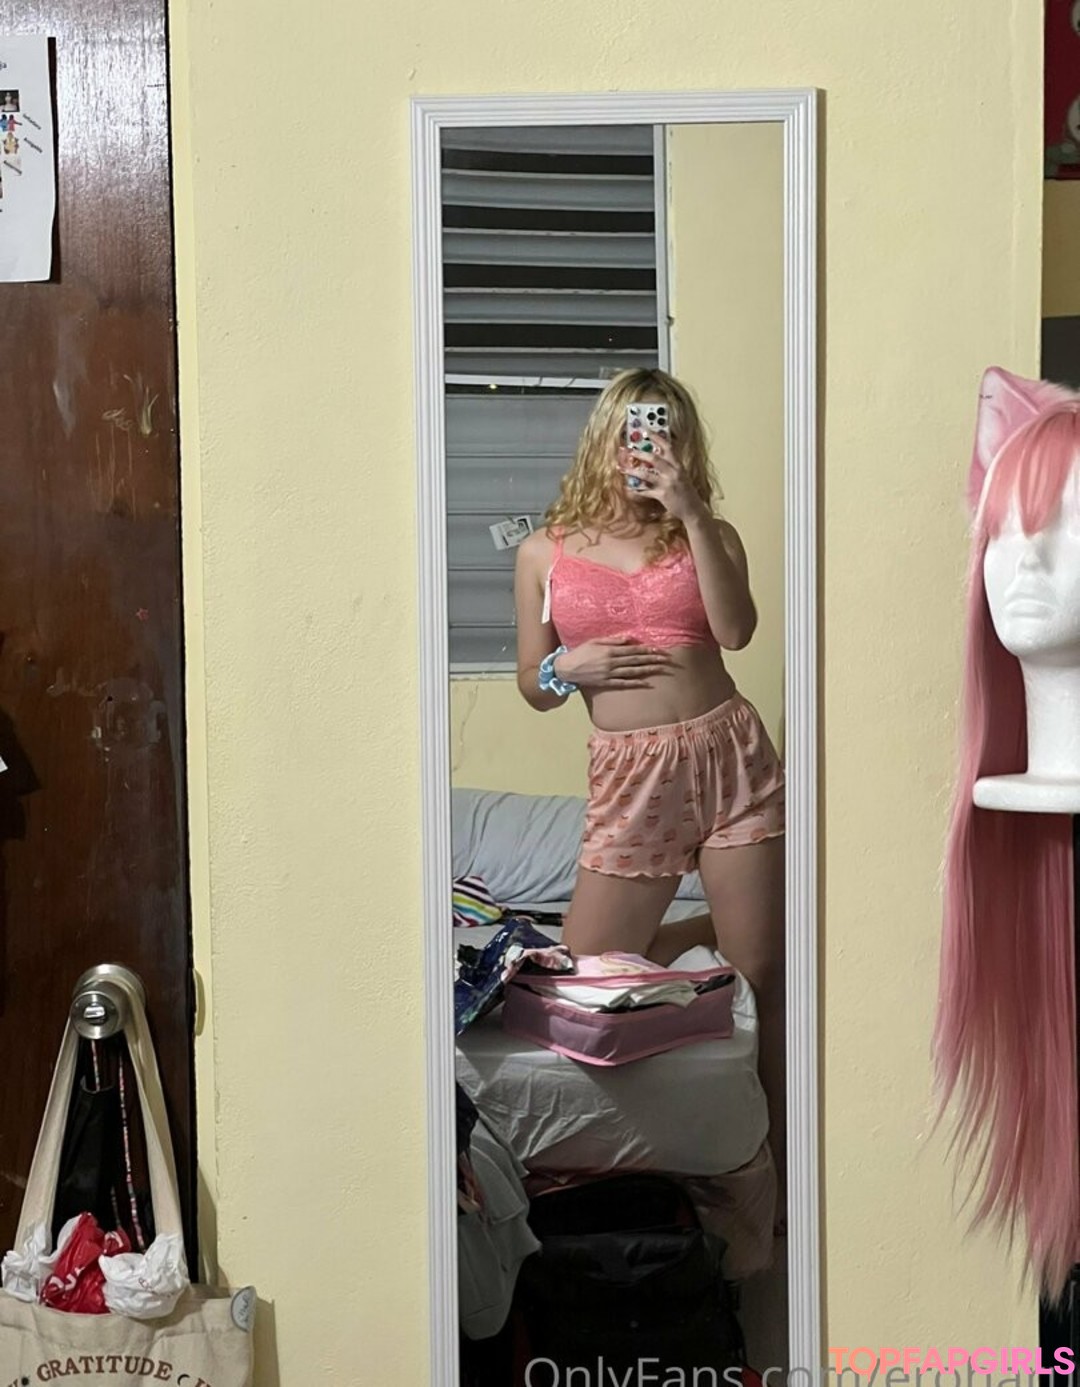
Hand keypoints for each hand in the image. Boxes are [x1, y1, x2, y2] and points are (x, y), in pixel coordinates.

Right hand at [556, 638, 672, 690]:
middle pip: (636, 660)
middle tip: (666, 659)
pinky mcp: (606, 683)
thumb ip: (612, 640)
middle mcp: (611, 662)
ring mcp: (609, 674)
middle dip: (652, 659)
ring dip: (648, 670)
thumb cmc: (580, 652)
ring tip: (660, 669)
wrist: (567, 668)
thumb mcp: (595, 641)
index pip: (632, 649)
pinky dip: (636, 683)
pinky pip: (624, 683)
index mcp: (609, 651)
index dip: (646, 649)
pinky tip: (646, 683)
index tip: (657, 649)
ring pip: (633, 671)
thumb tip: (628, 639)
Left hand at [616, 430, 707, 523]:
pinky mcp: (662, 495)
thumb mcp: (681, 475)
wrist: (693, 509)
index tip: (646, 431)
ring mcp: (667, 484)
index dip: (657, 438)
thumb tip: (655, 457)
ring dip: (632, 471)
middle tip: (628, 451)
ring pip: (646, 474)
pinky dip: (636, 489)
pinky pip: (646, 491)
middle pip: (654, 459)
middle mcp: (673, 473)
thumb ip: (670, 466)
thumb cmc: (686, 492)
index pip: (667, 447)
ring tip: (622, 469)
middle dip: (639, 454)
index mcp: (678, 466)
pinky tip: (628, 487)